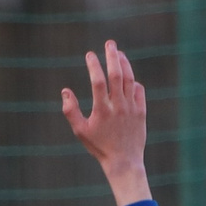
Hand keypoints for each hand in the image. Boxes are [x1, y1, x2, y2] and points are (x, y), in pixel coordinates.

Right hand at [61, 41, 151, 205]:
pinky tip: (128, 77)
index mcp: (102, 110)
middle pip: (116, 74)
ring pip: (130, 79)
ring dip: (124, 63)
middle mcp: (118, 106)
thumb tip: (65, 91)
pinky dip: (133, 81)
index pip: (97, 81)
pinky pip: (138, 90)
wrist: (124, 162)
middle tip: (109, 43)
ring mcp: (131, 107)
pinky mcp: (141, 111)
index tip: (89, 55)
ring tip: (119, 54)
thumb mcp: (80, 131)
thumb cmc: (99, 147)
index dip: (93, 65)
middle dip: (112, 55)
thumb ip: (70, 111)